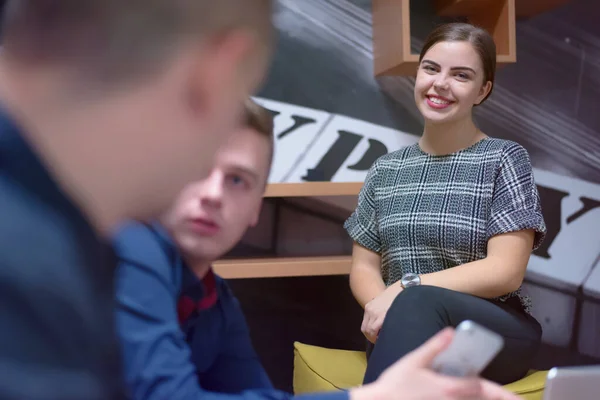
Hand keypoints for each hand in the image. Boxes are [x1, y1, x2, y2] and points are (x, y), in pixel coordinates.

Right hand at [350, 328, 521, 399]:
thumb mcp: (413, 360)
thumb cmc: (395, 384)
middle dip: (496, 399)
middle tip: (511, 399)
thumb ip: (434, 346)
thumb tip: (451, 332)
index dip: (501, 393)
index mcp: (449, 387)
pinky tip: (466, 399)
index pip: (482, 389)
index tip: (515, 397)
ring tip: (493, 398)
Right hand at [361, 287, 399, 342]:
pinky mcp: (368, 305)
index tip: (380, 343)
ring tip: (376, 334)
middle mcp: (373, 311)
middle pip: (366, 329)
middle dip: (371, 337)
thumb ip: (391, 327)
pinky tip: (375, 325)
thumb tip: (389, 338)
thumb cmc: (402, 305)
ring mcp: (369, 308)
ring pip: (364, 325)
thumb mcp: (398, 318)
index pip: (372, 331)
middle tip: (378, 340)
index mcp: (381, 315)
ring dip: (368, 331)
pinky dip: (368, 324)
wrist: (400, 289)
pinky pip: (365, 318)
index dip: (374, 339)